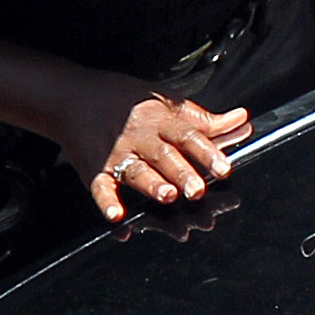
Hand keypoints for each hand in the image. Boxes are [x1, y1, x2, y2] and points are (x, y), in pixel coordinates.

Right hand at [61, 83, 250, 221]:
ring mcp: (116, 155)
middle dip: (182, 173)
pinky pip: (100, 188)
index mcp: (160, 120)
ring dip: (152, 185)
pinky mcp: (95, 170)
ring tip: (168, 196)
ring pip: (137, 172)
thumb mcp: (166, 101)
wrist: (70, 98)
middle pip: (164, 156)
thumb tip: (243, 120)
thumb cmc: (125, 101)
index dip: (207, 153)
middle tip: (198, 190)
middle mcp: (139, 137)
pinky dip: (107, 203)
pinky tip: (117, 217)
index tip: (225, 168)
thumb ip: (204, 119)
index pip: (188, 137)